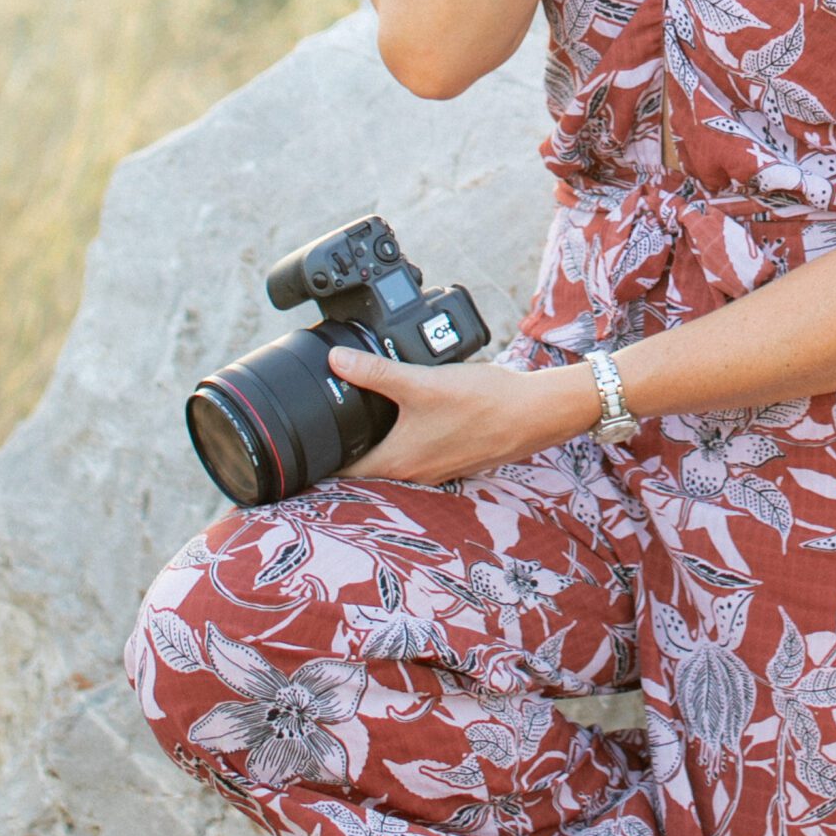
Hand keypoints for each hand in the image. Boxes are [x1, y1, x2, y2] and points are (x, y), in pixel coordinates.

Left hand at [325, 347, 598, 486]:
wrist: (534, 413)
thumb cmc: (481, 402)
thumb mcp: (420, 380)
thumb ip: (374, 371)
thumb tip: (337, 360)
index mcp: (398, 462)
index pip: (342, 473)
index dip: (320, 461)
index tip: (302, 449)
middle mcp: (414, 474)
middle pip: (366, 468)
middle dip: (346, 450)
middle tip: (326, 426)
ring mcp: (437, 470)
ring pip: (394, 461)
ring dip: (378, 445)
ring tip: (363, 420)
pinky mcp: (454, 459)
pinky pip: (419, 454)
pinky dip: (407, 440)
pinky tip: (411, 416)